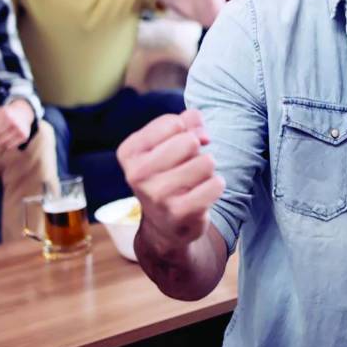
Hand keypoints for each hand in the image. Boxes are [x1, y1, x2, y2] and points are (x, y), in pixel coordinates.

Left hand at [0, 100, 33, 151]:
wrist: (22, 112)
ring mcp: (20, 128)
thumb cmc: (3, 116)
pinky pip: (9, 146)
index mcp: (4, 113)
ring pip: (2, 143)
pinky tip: (9, 137)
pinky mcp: (24, 136)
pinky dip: (6, 144)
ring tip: (3, 134)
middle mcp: (13, 121)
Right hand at [117, 110, 223, 254]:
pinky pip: (215, 184)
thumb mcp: (169, 142)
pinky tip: (201, 195)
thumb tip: (203, 133)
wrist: (164, 225)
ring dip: (206, 171)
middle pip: (190, 142)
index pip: (173, 123)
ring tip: (193, 182)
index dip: (186, 130)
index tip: (179, 144)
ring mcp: (157, 195)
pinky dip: (215, 186)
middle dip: (197, 151)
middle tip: (186, 166)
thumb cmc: (168, 173)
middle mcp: (137, 174)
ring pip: (206, 162)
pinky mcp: (179, 213)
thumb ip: (188, 122)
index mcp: (130, 152)